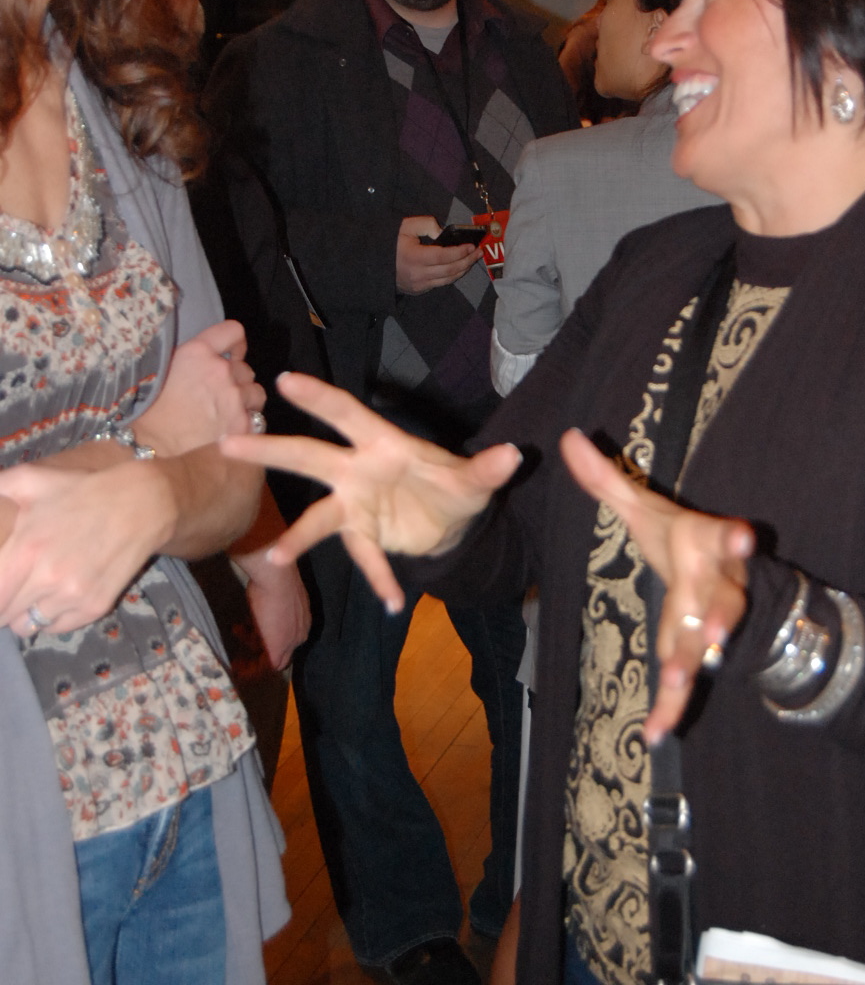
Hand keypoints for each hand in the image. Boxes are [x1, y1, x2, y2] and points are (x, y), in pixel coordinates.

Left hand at [0, 462, 168, 635]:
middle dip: (4, 603)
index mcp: (25, 550)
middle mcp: (47, 579)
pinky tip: (60, 594)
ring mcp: (72, 596)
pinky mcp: (94, 607)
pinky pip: (57, 628)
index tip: (0, 581)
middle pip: (4, 615)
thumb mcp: (31, 479)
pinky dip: (53, 616)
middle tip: (13, 585)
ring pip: (28, 626)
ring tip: (36, 591)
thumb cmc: (82, 490)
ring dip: (26, 611)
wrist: (141, 502)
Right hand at [134, 320, 264, 455]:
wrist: (148, 452)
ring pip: (255, 393)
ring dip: (244, 401)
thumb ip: (188, 361)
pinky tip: (227, 433)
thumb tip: (202, 363)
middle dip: (234, 381)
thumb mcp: (161, 373)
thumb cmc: (145, 416)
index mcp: (197, 353)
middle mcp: (222, 372)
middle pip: (244, 369)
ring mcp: (235, 399)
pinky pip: (256, 420)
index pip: (233, 331)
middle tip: (215, 397)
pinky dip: (245, 425)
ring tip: (224, 416)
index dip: (235, 344)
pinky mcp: (244, 426)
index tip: (232, 354)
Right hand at [220, 372, 521, 611]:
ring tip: (272, 560)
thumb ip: (489, 468)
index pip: (344, 413)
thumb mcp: (474, 479)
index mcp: (381, 442)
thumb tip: (516, 455)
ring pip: (318, 516)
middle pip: (309, 457)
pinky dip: (381, 580)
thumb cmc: (453, 484)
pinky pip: (365, 559)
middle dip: (270, 449)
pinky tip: (391, 603)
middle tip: (228, 444)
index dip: (317, 397)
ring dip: (296, 537)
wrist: (454, 520)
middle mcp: (358, 470)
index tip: (284, 381)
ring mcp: (356, 505)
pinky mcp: (365, 536)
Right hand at [233, 547, 310, 670]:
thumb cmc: (273, 579)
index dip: (271, 638)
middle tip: (245, 643)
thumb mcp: (276, 593)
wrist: (276, 578)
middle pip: (284, 653)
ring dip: (252, 654)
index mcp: (303, 620)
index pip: (290, 639)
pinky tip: (237, 665)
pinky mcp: (277, 649)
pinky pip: (265, 667)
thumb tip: (264, 606)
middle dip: (263, 648)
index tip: (255, 632)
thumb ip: (274, 606)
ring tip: (237, 645)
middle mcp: (301, 633)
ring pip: (273, 659)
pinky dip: (251, 669)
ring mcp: (291, 643)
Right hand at [396, 215, 480, 293]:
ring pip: (448, 279)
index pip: (443, 256)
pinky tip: (460, 267)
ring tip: (473, 259)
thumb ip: (426, 225)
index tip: (471, 246)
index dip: (459, 252)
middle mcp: (418, 274)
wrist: (374, 263)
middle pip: (450, 270)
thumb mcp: (406, 226)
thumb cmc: (391, 242)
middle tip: (479, 252)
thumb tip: (442, 233)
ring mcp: (419, 285)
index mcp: (414, 257)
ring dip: (463, 269)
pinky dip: (453, 275)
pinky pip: (441, 283)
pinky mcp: (419, 290)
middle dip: (467, 260)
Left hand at [560, 428, 754, 743]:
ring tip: (679, 681)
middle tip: (710, 635)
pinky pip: (689, 686)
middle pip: (722, 602)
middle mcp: (718, 585)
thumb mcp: (643, 509)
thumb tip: (568, 436)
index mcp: (706, 545)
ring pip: (710, 647)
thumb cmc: (680, 542)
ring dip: (695, 664)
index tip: (744, 538)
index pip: (725, 538)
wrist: (721, 580)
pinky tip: (654, 737)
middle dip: (717, 619)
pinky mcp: (697, 657)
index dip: (735, 539)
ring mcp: (712, 625)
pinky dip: (673, 711)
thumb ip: (606, 479)